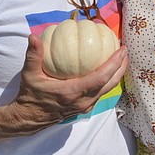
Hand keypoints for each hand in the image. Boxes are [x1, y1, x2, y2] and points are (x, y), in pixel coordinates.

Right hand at [7, 33, 128, 128]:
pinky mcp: (84, 107)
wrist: (29, 118)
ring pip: (107, 89)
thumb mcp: (30, 75)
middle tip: (125, 50)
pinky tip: (106, 69)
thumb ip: (33, 55)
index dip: (114, 64)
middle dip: (121, 67)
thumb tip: (34, 36)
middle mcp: (83, 101)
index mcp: (72, 92)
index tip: (122, 50)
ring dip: (116, 74)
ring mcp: (85, 106)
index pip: (100, 78)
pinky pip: (101, 92)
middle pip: (110, 84)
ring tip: (120, 59)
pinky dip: (107, 80)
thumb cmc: (30, 95)